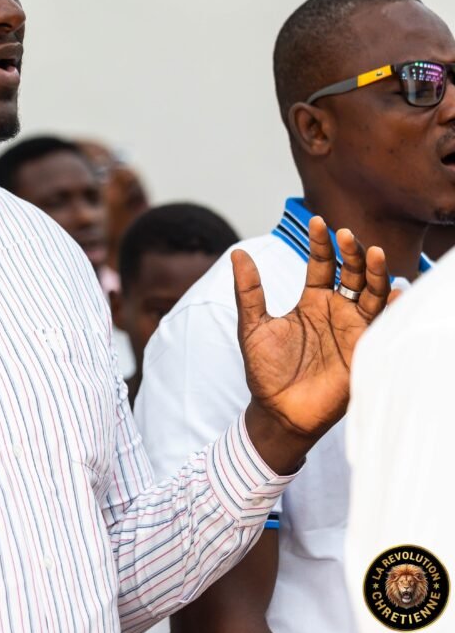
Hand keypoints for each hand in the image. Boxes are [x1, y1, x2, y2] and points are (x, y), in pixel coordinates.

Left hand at [234, 217, 389, 473]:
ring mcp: (353, 328)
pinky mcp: (364, 349)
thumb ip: (248, 290)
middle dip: (353, 253)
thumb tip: (237, 252)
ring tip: (374, 254)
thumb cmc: (264, 370)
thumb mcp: (252, 325)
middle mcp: (337, 310)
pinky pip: (382, 324)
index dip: (321, 242)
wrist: (277, 411)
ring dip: (376, 273)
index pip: (322, 263)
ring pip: (372, 292)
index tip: (318, 220)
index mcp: (312, 300)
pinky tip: (394, 289)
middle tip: (349, 235)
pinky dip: (391, 306)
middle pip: (353, 273)